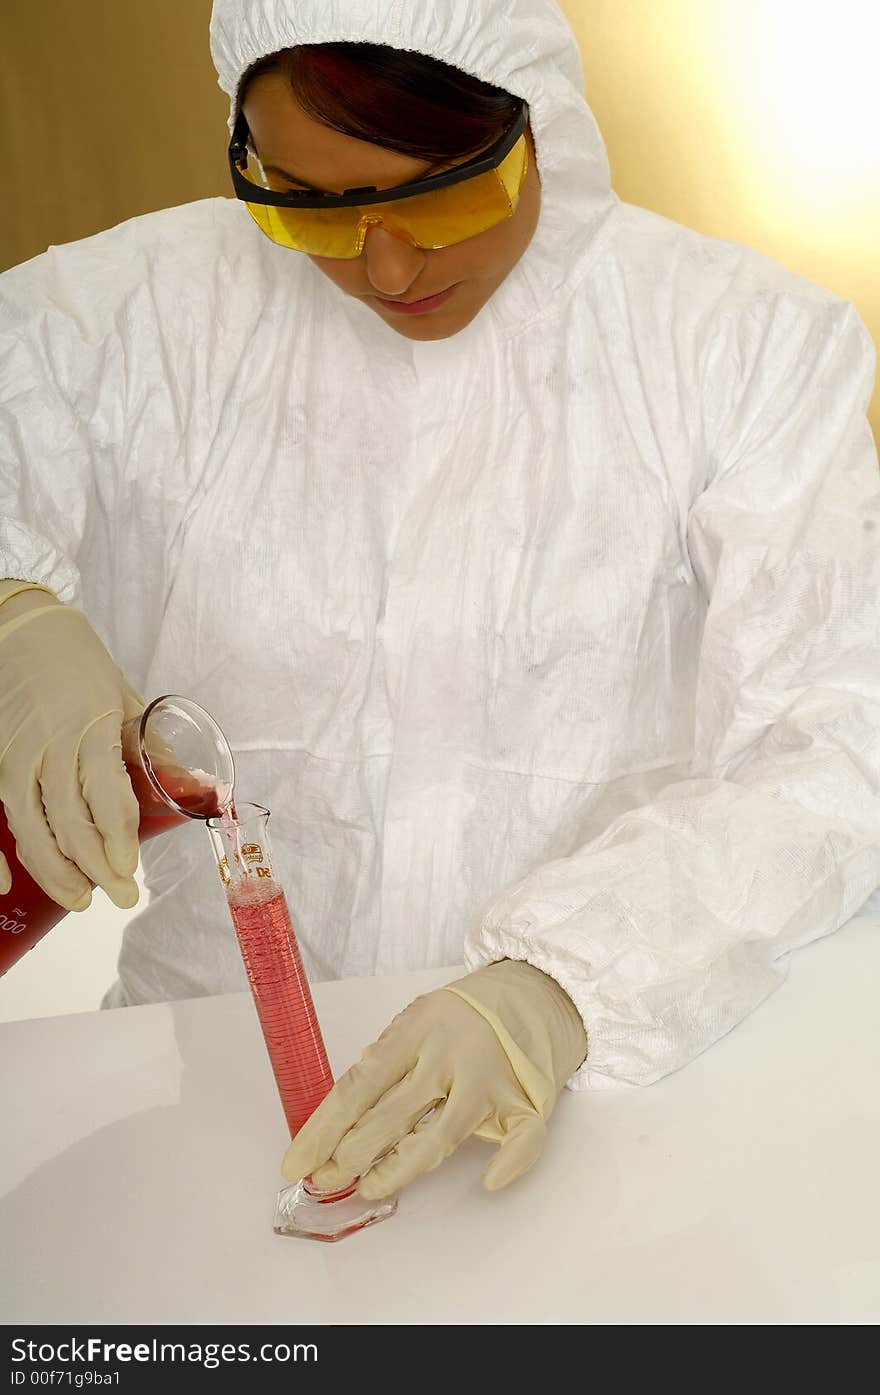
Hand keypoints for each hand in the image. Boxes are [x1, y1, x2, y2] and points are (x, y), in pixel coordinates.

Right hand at [0, 583, 142, 910]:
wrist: (20, 628)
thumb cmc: (77, 660)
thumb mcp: (125, 696)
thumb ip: (151, 747)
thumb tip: (191, 786)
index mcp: (90, 726)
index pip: (105, 798)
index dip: (118, 841)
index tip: (130, 871)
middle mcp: (48, 746)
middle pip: (68, 823)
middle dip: (95, 869)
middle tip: (120, 897)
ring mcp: (15, 757)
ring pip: (32, 828)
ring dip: (56, 871)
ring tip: (82, 898)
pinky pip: (2, 816)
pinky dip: (6, 853)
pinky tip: (10, 883)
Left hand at [281, 959, 586, 1199]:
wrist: (535, 994)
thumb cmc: (463, 1015)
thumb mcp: (417, 1019)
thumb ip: (387, 1060)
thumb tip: (342, 1116)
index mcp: (416, 1029)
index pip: (358, 1085)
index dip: (323, 1129)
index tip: (298, 1161)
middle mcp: (449, 1055)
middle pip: (391, 1115)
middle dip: (349, 1155)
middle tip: (324, 1180)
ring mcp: (488, 1079)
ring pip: (440, 1136)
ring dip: (399, 1169)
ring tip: (370, 1187)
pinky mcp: (527, 1100)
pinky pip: (520, 1139)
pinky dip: (509, 1163)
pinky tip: (488, 1181)